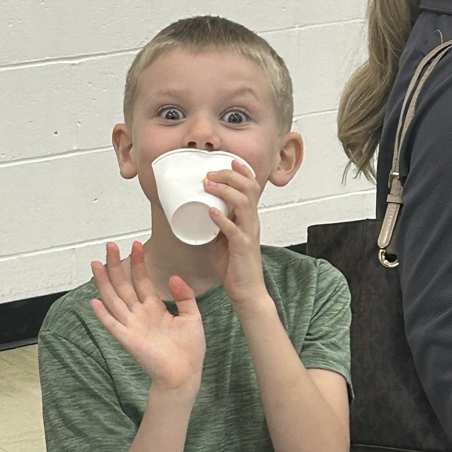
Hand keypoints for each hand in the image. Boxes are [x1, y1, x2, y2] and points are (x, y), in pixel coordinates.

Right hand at [90, 241, 204, 392]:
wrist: (185, 374)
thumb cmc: (189, 350)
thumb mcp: (192, 317)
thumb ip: (184, 297)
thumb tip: (173, 278)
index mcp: (154, 309)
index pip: (141, 281)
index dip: (137, 263)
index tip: (136, 245)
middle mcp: (140, 315)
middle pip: (123, 285)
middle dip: (116, 265)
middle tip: (110, 245)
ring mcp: (132, 327)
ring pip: (114, 300)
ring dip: (104, 282)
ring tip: (97, 264)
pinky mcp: (129, 340)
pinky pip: (113, 325)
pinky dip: (103, 314)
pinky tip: (95, 301)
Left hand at [205, 159, 267, 307]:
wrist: (246, 291)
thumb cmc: (235, 266)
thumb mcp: (222, 238)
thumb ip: (216, 224)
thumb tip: (199, 211)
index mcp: (248, 218)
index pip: (251, 187)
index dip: (243, 171)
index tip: (229, 161)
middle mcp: (252, 222)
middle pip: (248, 189)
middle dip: (230, 176)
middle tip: (210, 173)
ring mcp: (249, 234)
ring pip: (244, 204)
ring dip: (225, 191)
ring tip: (209, 185)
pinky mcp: (243, 248)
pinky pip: (235, 230)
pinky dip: (223, 219)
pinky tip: (211, 212)